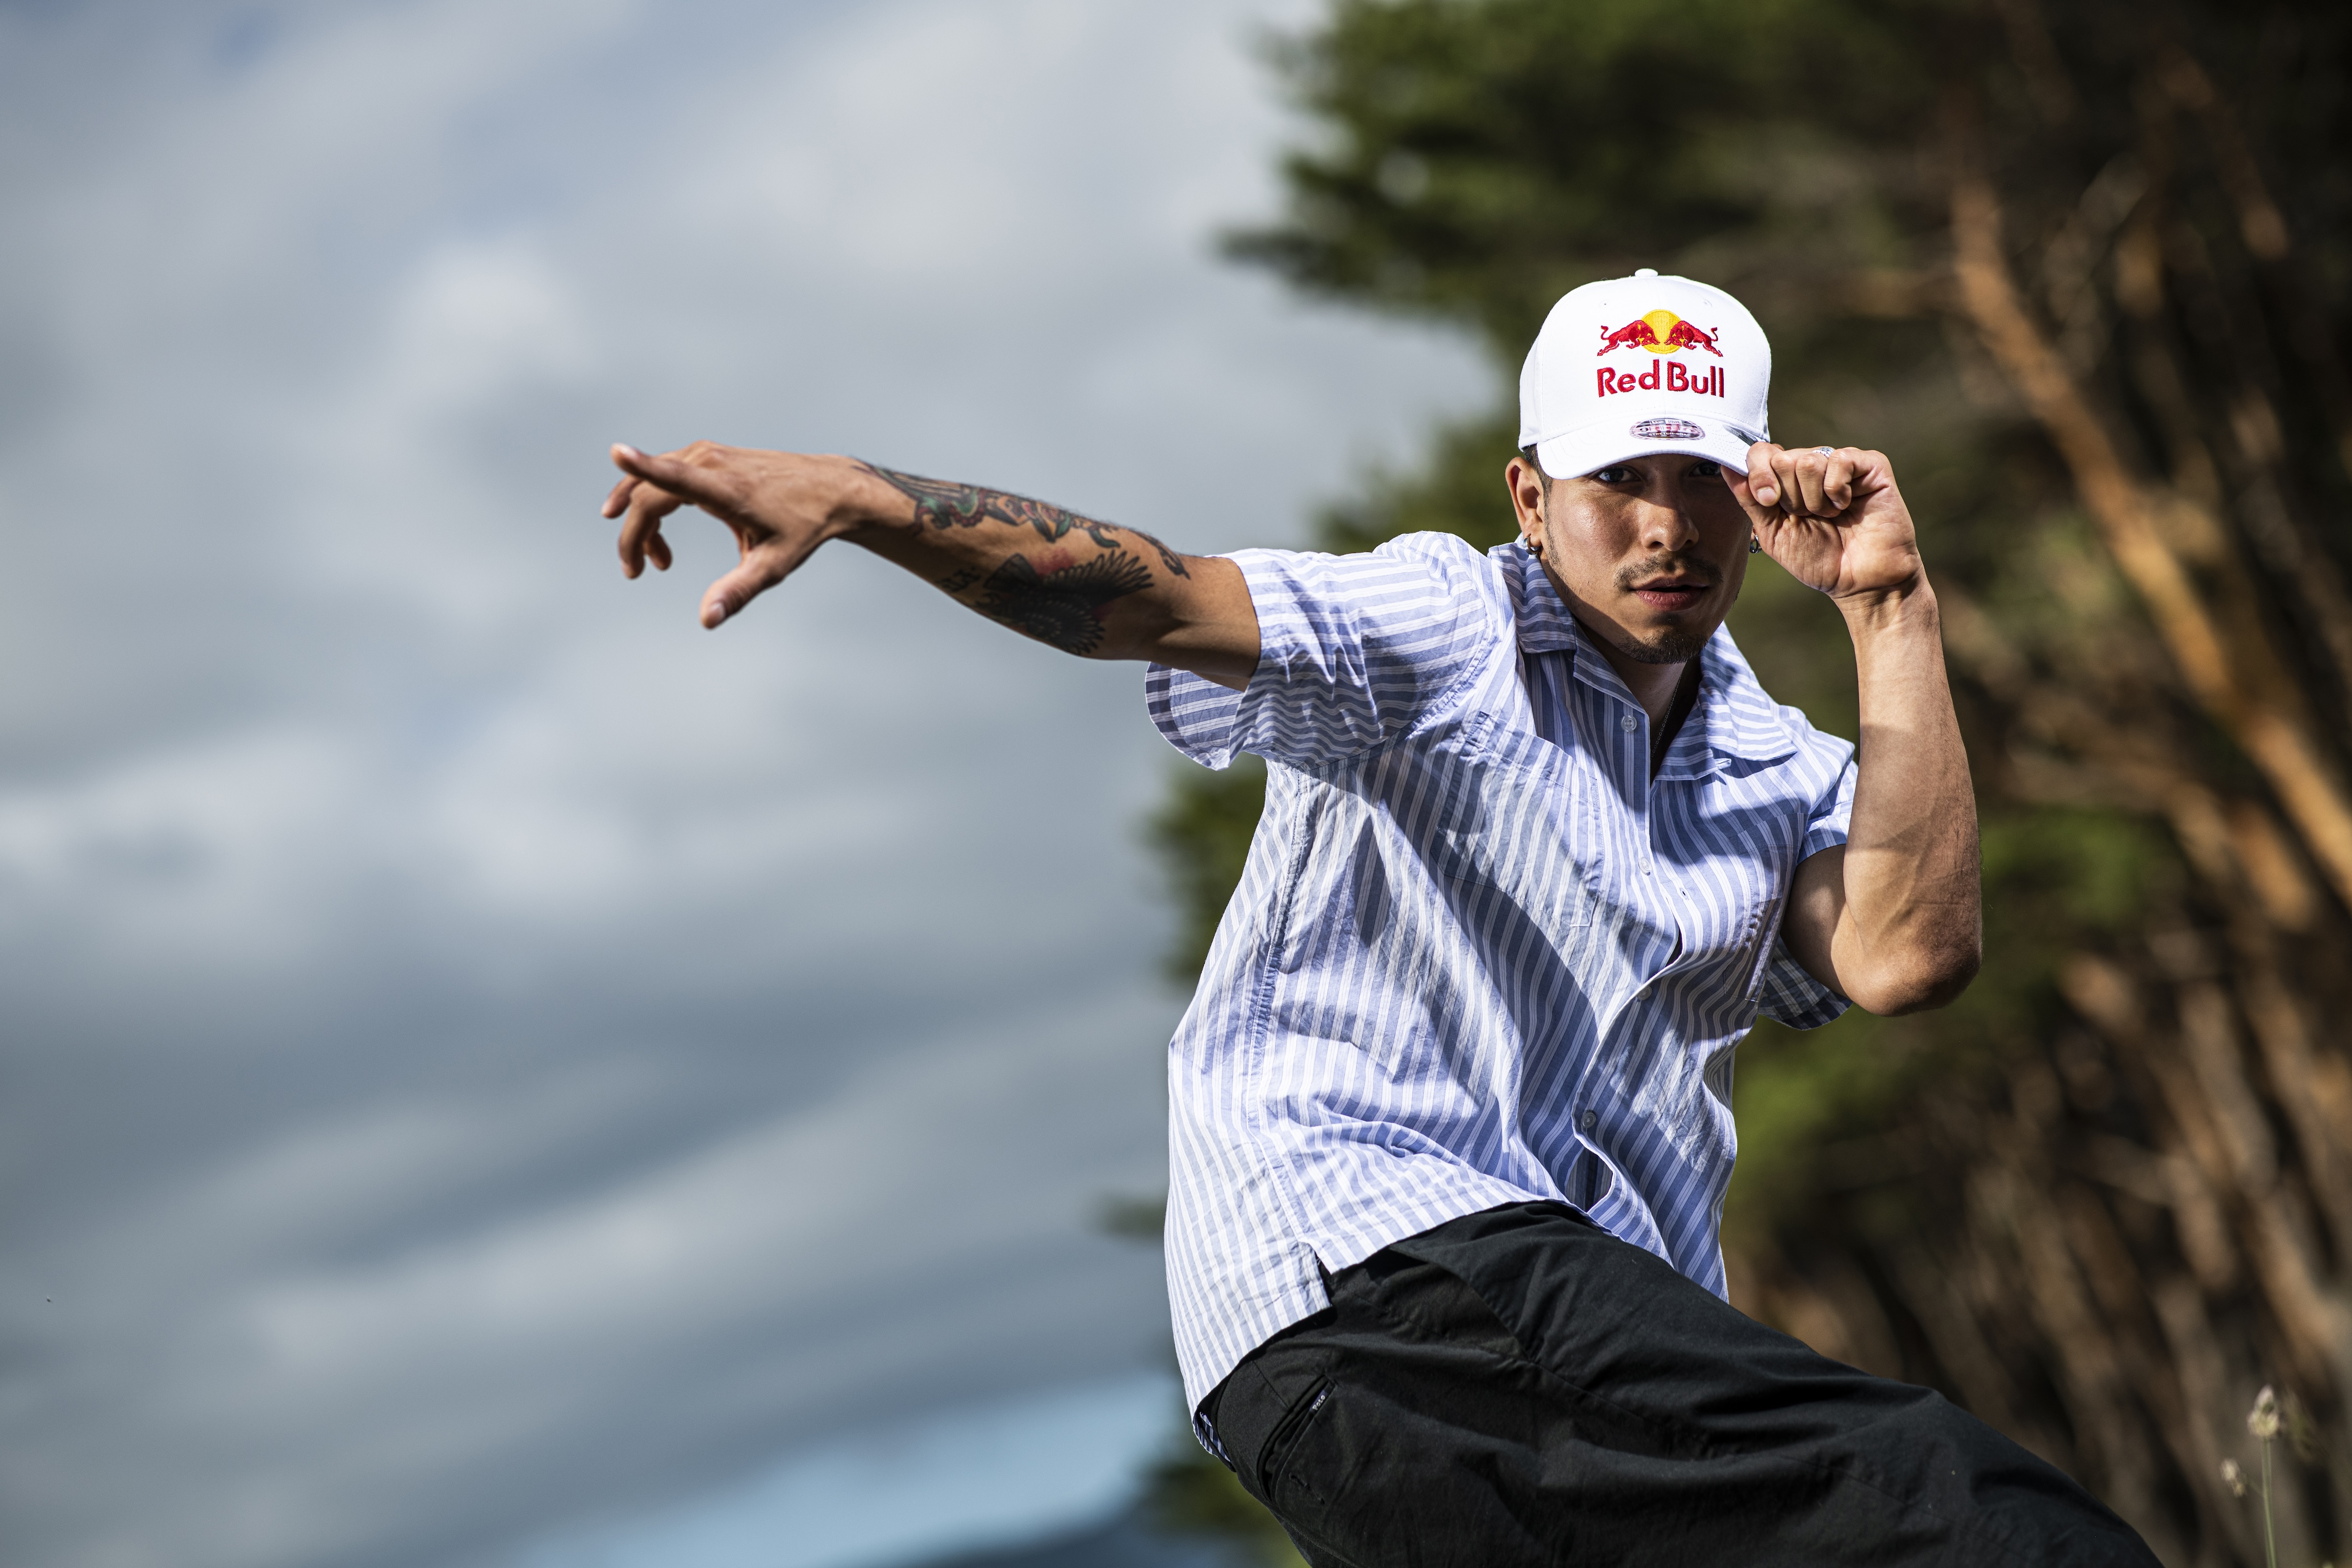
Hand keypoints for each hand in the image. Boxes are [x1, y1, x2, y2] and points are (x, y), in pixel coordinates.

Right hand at [602, 442, 886, 627]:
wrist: (830, 490)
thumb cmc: (804, 526)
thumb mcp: (773, 565)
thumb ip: (737, 591)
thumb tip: (707, 619)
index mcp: (726, 489)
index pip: (675, 476)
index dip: (642, 466)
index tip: (616, 452)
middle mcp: (712, 463)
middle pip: (650, 493)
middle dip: (634, 534)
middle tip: (634, 572)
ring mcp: (709, 454)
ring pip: (654, 483)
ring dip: (642, 520)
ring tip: (655, 560)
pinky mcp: (710, 454)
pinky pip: (668, 475)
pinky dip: (654, 501)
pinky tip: (657, 531)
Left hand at [1728, 443, 1924, 602]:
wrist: (1860, 580)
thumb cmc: (1818, 559)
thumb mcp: (1773, 533)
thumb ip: (1750, 500)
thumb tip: (1726, 466)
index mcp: (1786, 480)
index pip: (1760, 453)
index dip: (1759, 475)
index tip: (1769, 502)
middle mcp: (1811, 466)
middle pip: (1781, 458)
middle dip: (1790, 496)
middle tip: (1809, 516)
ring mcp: (1840, 463)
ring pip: (1807, 461)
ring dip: (1814, 499)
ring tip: (1829, 514)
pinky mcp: (1870, 465)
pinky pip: (1840, 460)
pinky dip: (1837, 490)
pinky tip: (1846, 504)